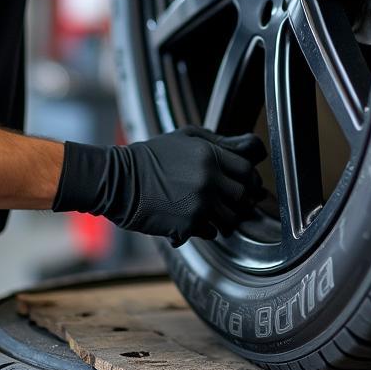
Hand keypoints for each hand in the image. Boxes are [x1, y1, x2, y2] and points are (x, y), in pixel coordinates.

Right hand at [51, 125, 266, 246]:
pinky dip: (205, 229)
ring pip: (231, 219)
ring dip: (223, 217)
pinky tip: (190, 219)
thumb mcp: (186, 137)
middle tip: (225, 199)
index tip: (243, 183)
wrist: (119, 180)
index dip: (248, 179)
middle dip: (237, 199)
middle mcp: (208, 180)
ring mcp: (199, 204)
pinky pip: (211, 232)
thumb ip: (219, 142)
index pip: (247, 171)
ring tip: (207, 211)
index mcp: (209, 155)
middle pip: (243, 197)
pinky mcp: (188, 226)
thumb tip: (251, 146)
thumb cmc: (152, 156)